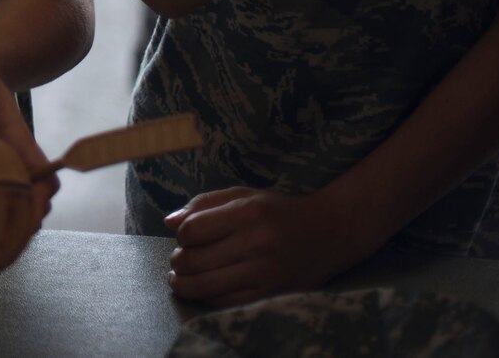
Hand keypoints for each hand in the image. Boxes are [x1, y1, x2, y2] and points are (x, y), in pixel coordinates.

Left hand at [166, 187, 367, 305]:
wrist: (329, 233)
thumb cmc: (279, 211)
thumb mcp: (244, 195)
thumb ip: (203, 204)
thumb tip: (169, 222)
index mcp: (247, 214)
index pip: (192, 230)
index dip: (181, 235)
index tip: (185, 236)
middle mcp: (256, 245)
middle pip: (193, 261)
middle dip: (177, 261)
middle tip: (178, 259)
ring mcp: (264, 274)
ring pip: (205, 287)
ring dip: (183, 283)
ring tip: (179, 277)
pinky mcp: (270, 295)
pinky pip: (224, 303)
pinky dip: (205, 298)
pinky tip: (203, 288)